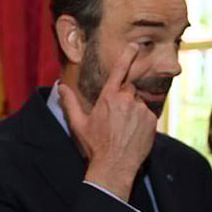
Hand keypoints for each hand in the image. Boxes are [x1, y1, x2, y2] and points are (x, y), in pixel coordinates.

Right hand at [57, 43, 157, 200]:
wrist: (114, 166)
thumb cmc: (95, 145)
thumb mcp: (79, 124)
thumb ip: (70, 102)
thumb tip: (60, 87)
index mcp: (108, 98)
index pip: (119, 71)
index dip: (127, 56)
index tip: (134, 46)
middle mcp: (126, 100)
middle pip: (128, 90)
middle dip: (123, 98)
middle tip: (116, 118)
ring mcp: (140, 110)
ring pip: (138, 103)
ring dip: (133, 111)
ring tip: (124, 129)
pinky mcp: (151, 120)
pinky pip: (147, 114)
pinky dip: (142, 121)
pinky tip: (133, 133)